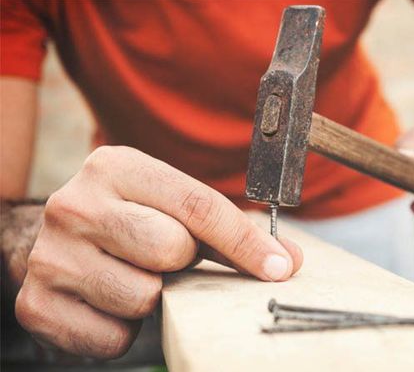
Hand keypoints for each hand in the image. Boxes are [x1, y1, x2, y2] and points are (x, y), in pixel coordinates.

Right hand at [15, 146, 301, 358]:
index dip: (245, 242)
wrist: (57, 239)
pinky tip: (112, 303)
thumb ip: (226, 229)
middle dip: (183, 262)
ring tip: (137, 277)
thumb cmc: (129, 218)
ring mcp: (51, 255)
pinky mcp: (37, 303)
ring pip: (143, 296)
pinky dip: (125, 329)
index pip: (196, 205)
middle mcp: (75, 204)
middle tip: (168, 258)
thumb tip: (286, 261)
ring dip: (154, 297)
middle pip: (170, 249)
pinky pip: (113, 337)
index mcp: (115, 167)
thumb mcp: (169, 205)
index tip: (279, 267)